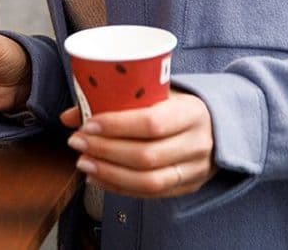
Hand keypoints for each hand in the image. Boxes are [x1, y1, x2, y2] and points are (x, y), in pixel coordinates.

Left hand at [60, 91, 215, 197]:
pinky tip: (97, 177)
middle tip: (78, 143)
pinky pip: (150, 194)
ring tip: (83, 162)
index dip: (116, 126)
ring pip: (148, 181)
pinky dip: (119, 188)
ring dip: (109, 173)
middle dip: (105, 151)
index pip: (151, 123)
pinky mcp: (187, 187)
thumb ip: (116, 100)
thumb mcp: (157, 93)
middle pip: (146, 155)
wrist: (217, 126)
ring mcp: (195, 170)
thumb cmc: (178, 106)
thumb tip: (70, 115)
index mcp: (192, 112)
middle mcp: (197, 143)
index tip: (88, 124)